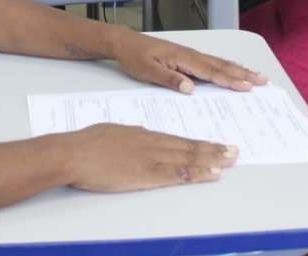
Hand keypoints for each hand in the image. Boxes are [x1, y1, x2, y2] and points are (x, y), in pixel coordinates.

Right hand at [62, 123, 237, 191]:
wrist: (73, 152)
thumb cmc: (86, 142)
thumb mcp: (113, 131)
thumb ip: (130, 135)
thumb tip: (141, 134)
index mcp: (144, 134)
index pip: (178, 140)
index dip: (199, 143)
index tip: (215, 145)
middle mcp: (152, 144)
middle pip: (188, 148)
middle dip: (213, 150)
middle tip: (234, 151)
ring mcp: (151, 158)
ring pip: (187, 159)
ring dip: (211, 161)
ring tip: (229, 161)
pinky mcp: (145, 173)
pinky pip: (176, 174)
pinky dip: (195, 174)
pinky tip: (209, 175)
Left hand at [110, 29, 266, 93]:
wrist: (125, 43)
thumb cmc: (134, 57)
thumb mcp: (148, 71)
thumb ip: (170, 79)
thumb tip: (191, 88)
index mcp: (183, 59)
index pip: (211, 72)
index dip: (230, 80)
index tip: (247, 87)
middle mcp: (190, 55)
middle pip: (221, 65)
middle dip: (243, 74)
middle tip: (263, 80)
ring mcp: (190, 54)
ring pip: (219, 62)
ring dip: (238, 69)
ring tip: (256, 75)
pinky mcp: (187, 56)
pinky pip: (212, 61)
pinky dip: (226, 65)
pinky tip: (233, 68)